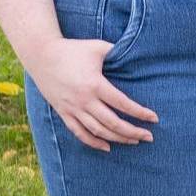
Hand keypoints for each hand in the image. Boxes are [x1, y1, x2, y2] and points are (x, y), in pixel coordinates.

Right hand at [24, 37, 157, 151]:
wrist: (40, 55)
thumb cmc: (73, 49)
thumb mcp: (98, 47)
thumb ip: (118, 52)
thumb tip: (139, 54)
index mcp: (95, 85)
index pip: (123, 104)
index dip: (140, 113)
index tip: (154, 119)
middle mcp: (84, 100)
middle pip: (112, 123)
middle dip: (133, 131)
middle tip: (149, 137)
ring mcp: (72, 108)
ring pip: (98, 131)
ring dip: (117, 138)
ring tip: (134, 141)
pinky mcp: (63, 112)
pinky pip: (79, 132)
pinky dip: (93, 142)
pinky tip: (107, 147)